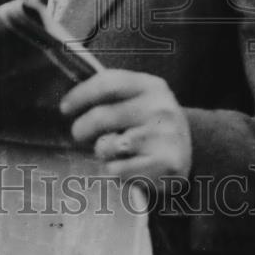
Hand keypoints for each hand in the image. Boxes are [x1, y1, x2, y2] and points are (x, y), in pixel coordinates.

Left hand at [59, 70, 191, 190]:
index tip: (65, 108)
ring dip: (101, 151)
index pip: (109, 83)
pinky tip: (128, 166)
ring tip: (114, 150)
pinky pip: (118, 170)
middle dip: (81, 128)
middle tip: (78, 134)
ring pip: (107, 146)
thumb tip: (69, 100)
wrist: (189, 153)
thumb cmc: (150, 123)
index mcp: (151, 86)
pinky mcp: (165, 164)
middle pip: (103, 116)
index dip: (81, 95)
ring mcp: (164, 136)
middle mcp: (160, 107)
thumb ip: (112, 95)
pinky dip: (114, 171)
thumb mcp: (140, 99)